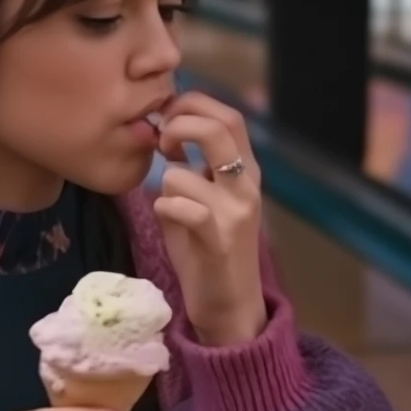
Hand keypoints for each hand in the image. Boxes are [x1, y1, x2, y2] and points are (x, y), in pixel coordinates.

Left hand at [154, 91, 266, 346]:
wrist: (229, 305)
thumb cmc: (207, 251)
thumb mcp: (203, 200)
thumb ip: (191, 168)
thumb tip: (163, 133)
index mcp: (245, 172)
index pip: (228, 115)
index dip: (193, 105)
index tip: (167, 119)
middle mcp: (247, 185)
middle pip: (219, 126)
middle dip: (180, 124)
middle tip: (163, 143)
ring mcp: (236, 212)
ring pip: (182, 174)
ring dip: (163, 184)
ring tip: (170, 204)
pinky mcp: (220, 239)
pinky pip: (181, 206)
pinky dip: (165, 208)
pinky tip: (170, 220)